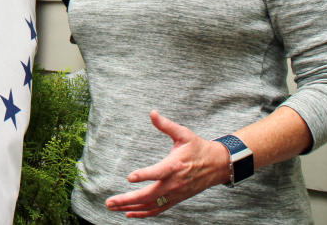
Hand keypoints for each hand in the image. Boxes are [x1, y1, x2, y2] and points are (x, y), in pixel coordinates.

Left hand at [105, 110, 228, 217]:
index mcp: (175, 165)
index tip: (130, 177)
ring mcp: (175, 194)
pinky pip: (158, 209)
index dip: (144, 175)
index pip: (158, 172)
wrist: (217, 165)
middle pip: (149, 195)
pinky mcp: (176, 199)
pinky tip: (129, 213)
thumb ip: (166, 125)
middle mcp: (174, 183)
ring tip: (113, 207)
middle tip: (109, 201)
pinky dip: (143, 213)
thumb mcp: (184, 134)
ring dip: (131, 207)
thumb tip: (152, 113)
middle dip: (127, 199)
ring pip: (151, 205)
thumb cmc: (198, 148)